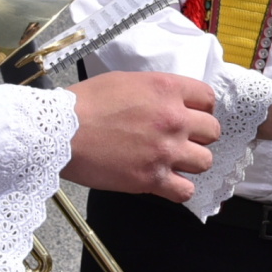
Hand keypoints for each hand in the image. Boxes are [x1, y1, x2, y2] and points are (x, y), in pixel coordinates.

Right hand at [64, 71, 219, 202]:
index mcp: (167, 89)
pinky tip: (166, 182)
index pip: (208, 98)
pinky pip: (186, 191)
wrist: (58, 131)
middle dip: (199, 135)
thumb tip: (170, 102)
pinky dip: (179, 189)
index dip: (201, 108)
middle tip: (181, 139)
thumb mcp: (126, 81)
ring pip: (205, 161)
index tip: (191, 115)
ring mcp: (165, 151)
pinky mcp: (151, 178)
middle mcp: (173, 119)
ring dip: (191, 162)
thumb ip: (156, 91)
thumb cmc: (85, 103)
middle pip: (212, 131)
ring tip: (172, 161)